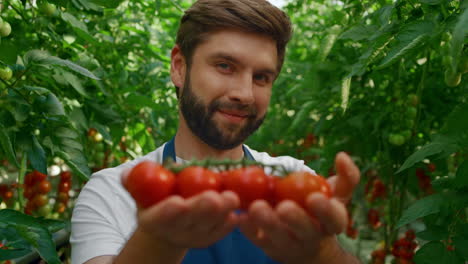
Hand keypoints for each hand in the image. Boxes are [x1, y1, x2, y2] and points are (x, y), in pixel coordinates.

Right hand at [122, 170, 240, 248]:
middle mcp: (174, 231)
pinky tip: (242, 212)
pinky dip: (233, 221)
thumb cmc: (155, 202)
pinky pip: (223, 230)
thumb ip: (134, 182)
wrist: (167, 226)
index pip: (160, 217)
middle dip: (202, 209)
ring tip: (233, 198)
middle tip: (214, 197)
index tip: (178, 202)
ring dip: (223, 212)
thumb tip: (125, 173)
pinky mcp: (211, 236)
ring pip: (210, 225)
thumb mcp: (141, 192)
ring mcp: (194, 236)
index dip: (169, 211)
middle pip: (190, 221)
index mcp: (154, 220)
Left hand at [239, 152, 359, 263]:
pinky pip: (257, 239)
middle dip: (296, 219)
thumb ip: (347, 176)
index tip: (315, 198)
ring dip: (267, 223)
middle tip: (284, 207)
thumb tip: (342, 155)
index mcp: (331, 223)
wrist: (307, 246)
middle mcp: (312, 236)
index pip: (334, 219)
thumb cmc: (321, 212)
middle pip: (306, 231)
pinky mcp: (269, 246)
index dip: (326, 210)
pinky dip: (248, 228)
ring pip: (279, 238)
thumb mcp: (338, 196)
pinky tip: (240, 215)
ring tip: (256, 207)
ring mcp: (289, 244)